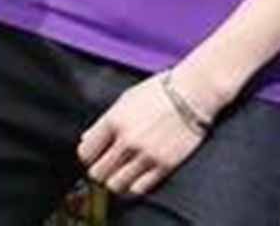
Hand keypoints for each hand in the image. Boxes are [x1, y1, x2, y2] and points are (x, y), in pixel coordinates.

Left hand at [78, 71, 215, 198]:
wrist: (193, 92)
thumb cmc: (161, 90)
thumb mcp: (127, 98)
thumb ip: (106, 120)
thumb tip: (87, 139)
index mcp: (115, 119)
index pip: (86, 153)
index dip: (89, 156)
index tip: (96, 154)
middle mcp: (127, 139)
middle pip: (97, 173)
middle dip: (100, 170)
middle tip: (109, 164)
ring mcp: (145, 154)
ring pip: (115, 186)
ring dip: (116, 180)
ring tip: (123, 171)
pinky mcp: (164, 165)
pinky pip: (138, 189)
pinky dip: (134, 186)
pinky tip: (137, 176)